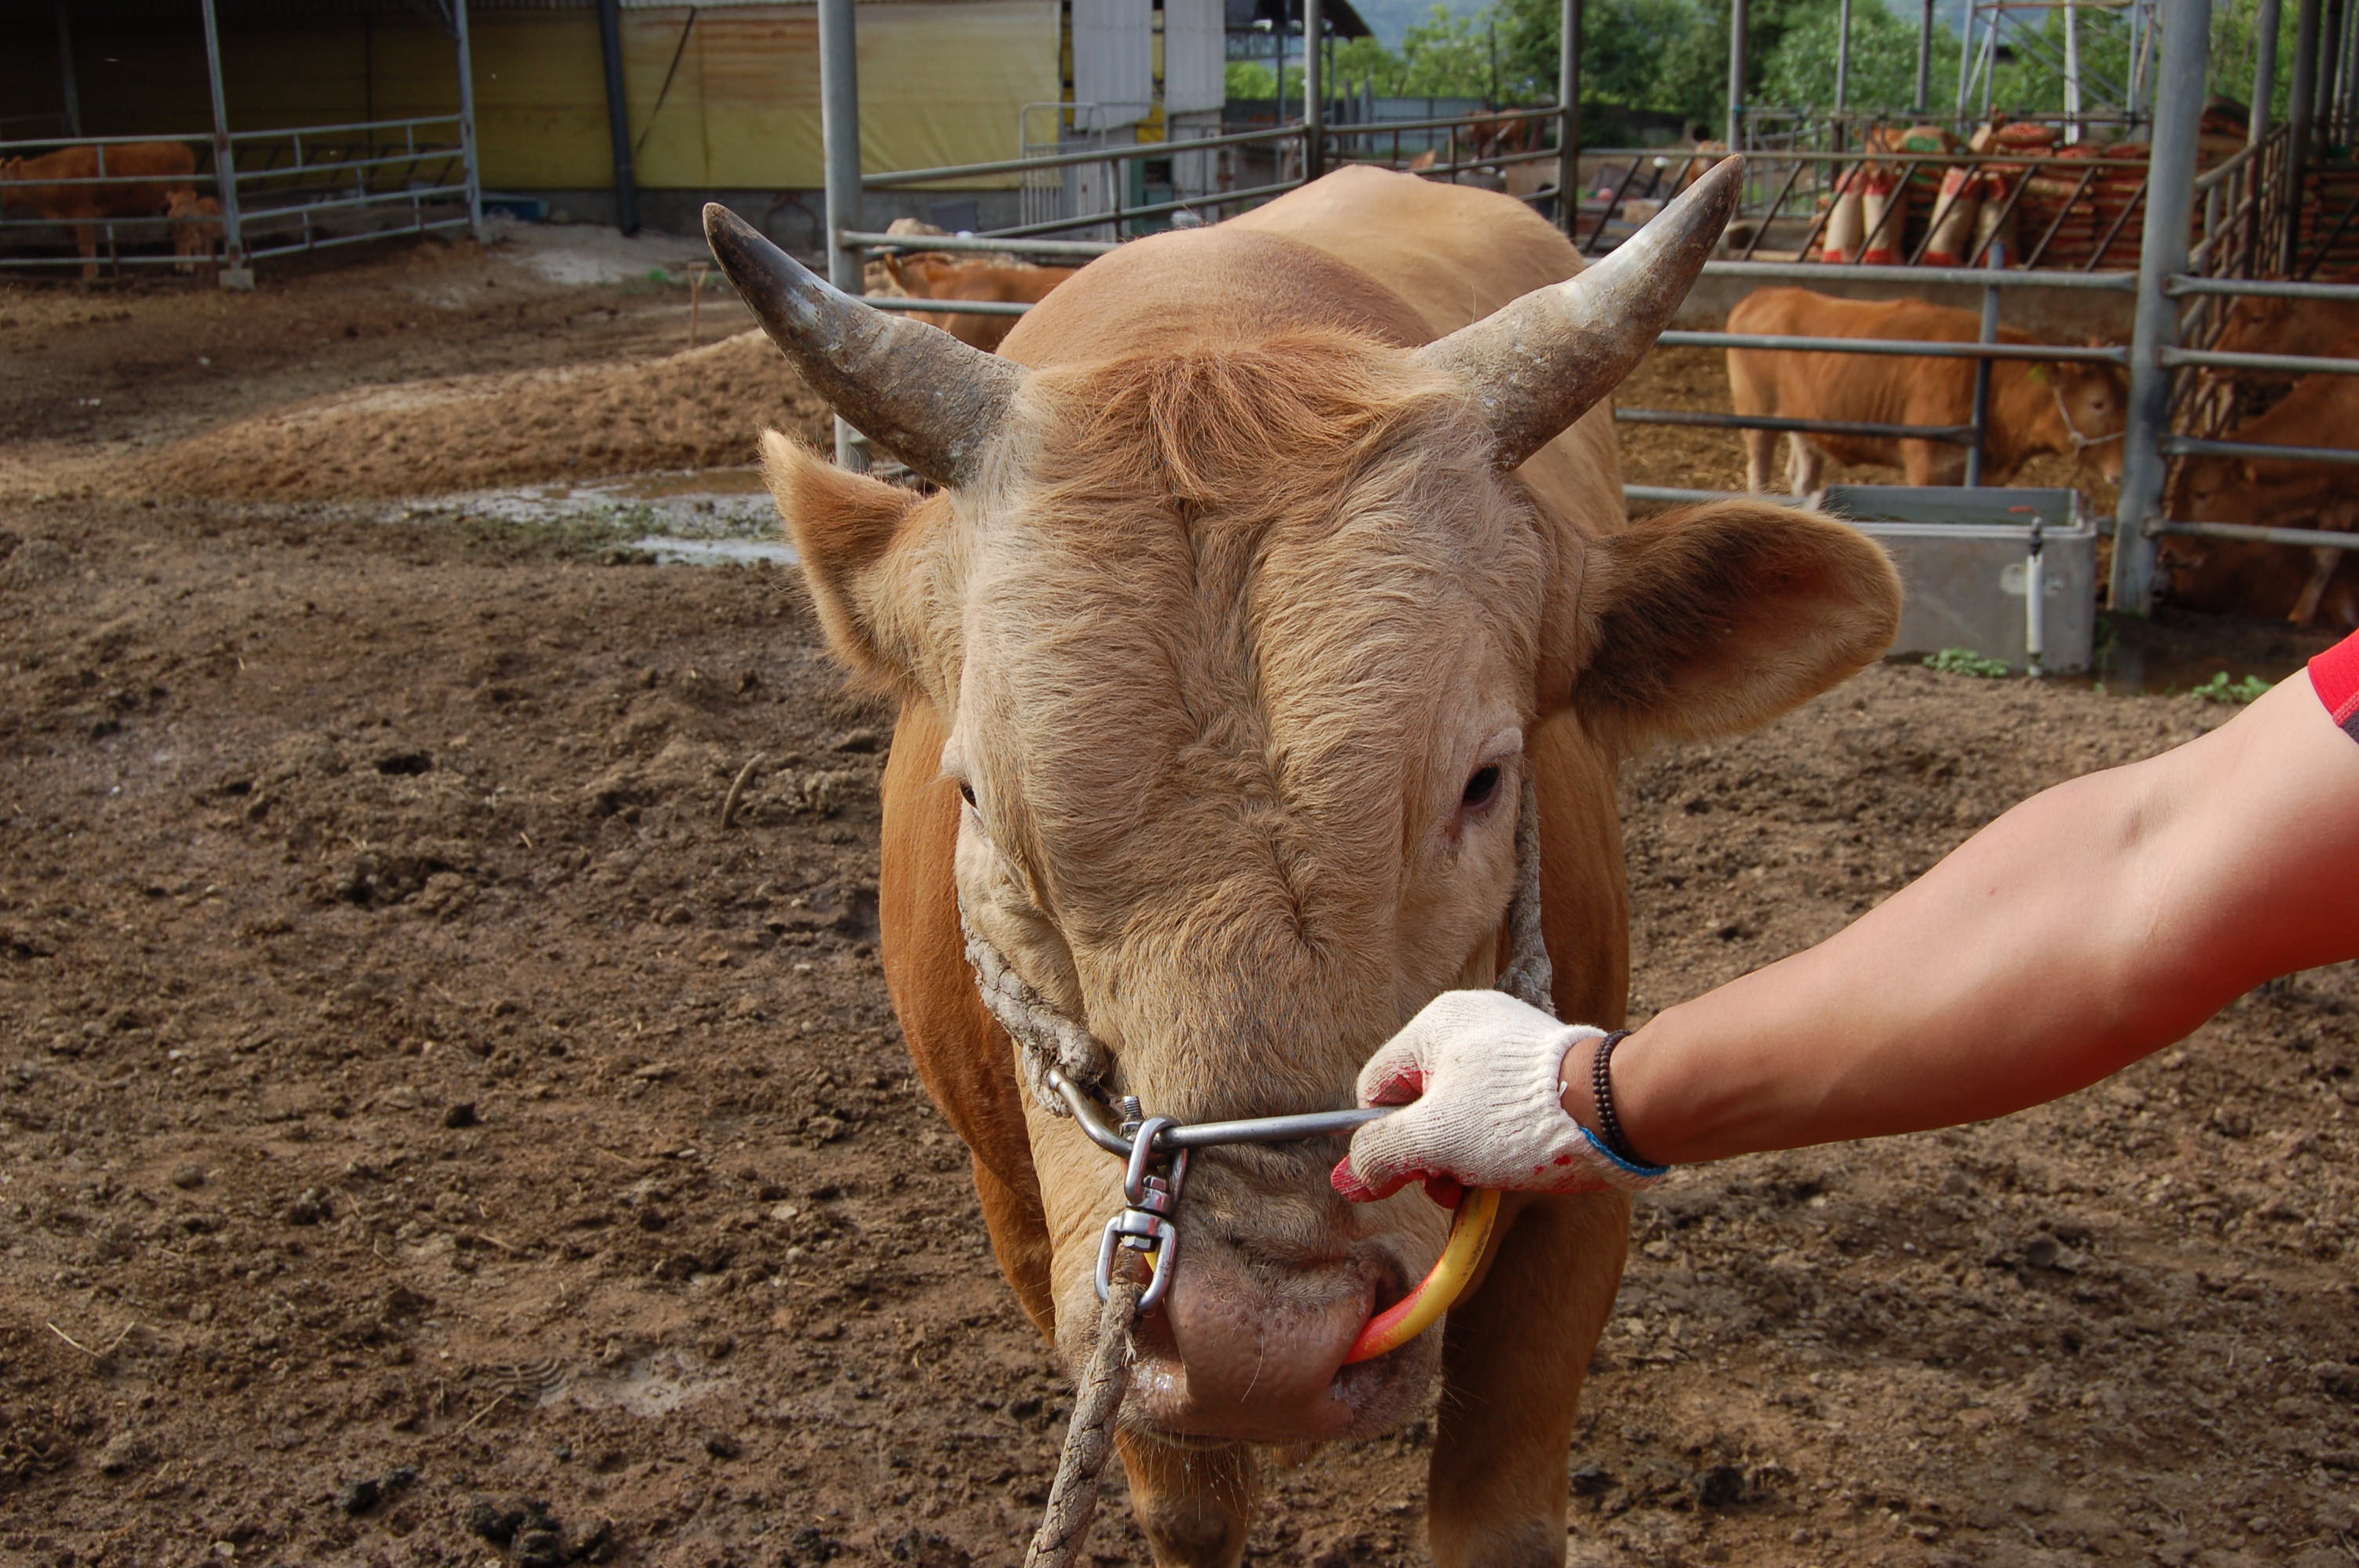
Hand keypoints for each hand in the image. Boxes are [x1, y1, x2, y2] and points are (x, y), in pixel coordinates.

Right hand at [1331, 990, 1668, 1201]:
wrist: (1616, 1109)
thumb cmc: (1518, 1116)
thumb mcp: (1434, 1140)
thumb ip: (1382, 1155)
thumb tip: (1346, 1177)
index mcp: (1434, 1024)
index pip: (1377, 1087)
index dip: (1384, 1137)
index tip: (1410, 1174)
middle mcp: (1469, 1023)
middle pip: (1420, 1103)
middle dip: (1429, 1153)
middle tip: (1451, 1184)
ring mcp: (1509, 1043)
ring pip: (1461, 1111)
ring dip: (1462, 1156)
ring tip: (1483, 1182)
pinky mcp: (1541, 1067)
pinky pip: (1498, 1109)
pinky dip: (1496, 1143)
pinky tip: (1511, 1168)